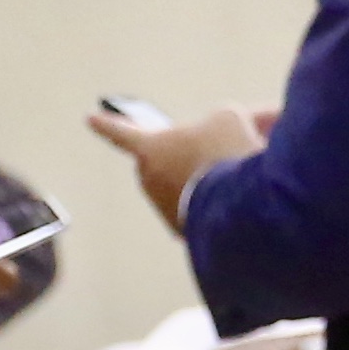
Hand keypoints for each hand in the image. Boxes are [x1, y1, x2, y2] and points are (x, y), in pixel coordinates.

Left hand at [84, 101, 265, 234]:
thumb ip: (232, 119)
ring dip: (213, 175)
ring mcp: (165, 208)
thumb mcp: (230, 120)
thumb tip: (259, 122)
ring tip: (243, 172)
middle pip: (168, 159)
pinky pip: (202, 206)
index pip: (122, 132)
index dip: (107, 124)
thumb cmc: (224, 153)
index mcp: (150, 148)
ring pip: (190, 183)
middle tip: (223, 145)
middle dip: (193, 151)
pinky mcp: (187, 231)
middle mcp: (151, 179)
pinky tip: (244, 196)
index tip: (89, 118)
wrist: (236, 209)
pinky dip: (220, 199)